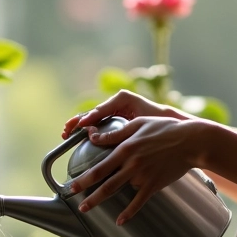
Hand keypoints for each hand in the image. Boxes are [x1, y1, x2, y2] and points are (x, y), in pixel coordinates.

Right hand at [62, 89, 177, 138]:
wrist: (170, 123)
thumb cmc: (158, 121)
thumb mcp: (140, 123)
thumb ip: (124, 126)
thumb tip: (106, 131)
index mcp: (122, 98)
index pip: (100, 110)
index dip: (88, 119)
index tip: (81, 128)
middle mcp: (115, 102)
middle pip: (92, 113)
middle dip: (78, 121)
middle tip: (66, 131)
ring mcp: (113, 110)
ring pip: (91, 119)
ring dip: (78, 126)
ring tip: (66, 133)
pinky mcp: (113, 119)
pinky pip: (96, 124)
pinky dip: (85, 130)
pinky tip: (76, 137)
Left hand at [69, 115, 202, 224]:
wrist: (190, 142)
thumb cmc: (165, 129)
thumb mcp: (138, 125)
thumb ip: (115, 134)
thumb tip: (93, 137)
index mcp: (126, 147)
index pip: (99, 165)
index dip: (84, 176)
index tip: (72, 184)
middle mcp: (131, 163)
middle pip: (104, 181)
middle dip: (86, 192)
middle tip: (73, 199)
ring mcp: (143, 176)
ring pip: (117, 190)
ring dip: (99, 201)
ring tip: (86, 209)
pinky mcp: (154, 184)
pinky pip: (139, 202)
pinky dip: (129, 213)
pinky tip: (120, 221)